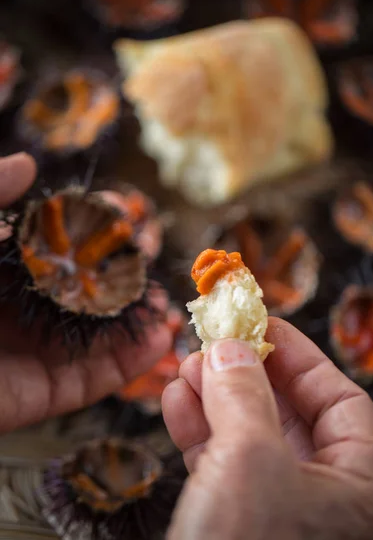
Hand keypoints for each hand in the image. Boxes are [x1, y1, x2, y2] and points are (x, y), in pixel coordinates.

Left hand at [0, 153, 171, 433]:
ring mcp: (20, 358)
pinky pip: (81, 384)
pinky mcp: (26, 399)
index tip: (128, 234)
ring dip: (132, 332)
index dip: (92, 245)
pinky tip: (154, 347)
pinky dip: (122, 369)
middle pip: (77, 303)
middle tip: (157, 281)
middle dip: (122, 292)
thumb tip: (26, 162)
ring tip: (166, 315)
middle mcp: (10, 315)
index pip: (53, 257)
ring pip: (87, 345)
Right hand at [162, 318, 372, 539]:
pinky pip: (220, 467)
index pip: (341, 402)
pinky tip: (177, 401)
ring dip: (216, 397)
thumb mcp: (249, 460)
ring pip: (248, 439)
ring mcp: (277, 518)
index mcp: (361, 493)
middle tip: (215, 340)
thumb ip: (243, 393)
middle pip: (290, 416)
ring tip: (187, 365)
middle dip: (248, 373)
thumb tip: (229, 346)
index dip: (301, 358)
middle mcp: (325, 505)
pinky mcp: (235, 529)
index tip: (263, 324)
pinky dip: (197, 431)